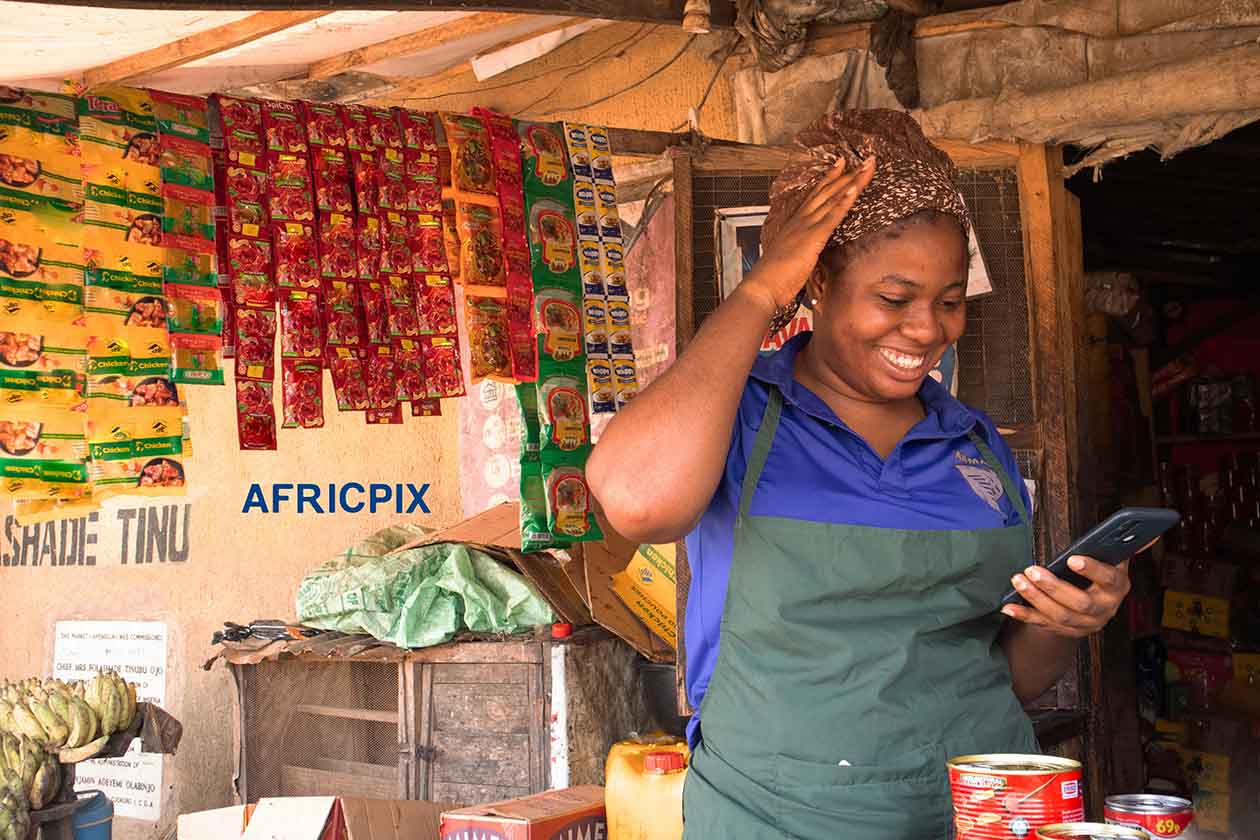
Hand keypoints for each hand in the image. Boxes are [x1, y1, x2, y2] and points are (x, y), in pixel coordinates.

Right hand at [740, 156, 876, 312]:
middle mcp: (802, 219)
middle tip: (866, 158)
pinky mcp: (813, 237)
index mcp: (796, 223)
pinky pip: (832, 216)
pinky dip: (844, 200)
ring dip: (853, 180)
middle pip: (828, 191)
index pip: (816, 195)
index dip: (830, 178)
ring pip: (834, 198)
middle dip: (848, 173)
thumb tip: (806, 250)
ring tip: (868, 165)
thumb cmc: (774, 277)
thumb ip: (800, 248)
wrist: (763, 286)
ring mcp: (807, 226)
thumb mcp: (790, 257)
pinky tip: (855, 188)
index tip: (842, 163)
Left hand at [1001, 556, 1131, 637]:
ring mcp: (1085, 624)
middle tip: (1032, 570)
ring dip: (1036, 598)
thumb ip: (1123, 547)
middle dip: (1054, 587)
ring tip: (1018, 579)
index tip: (1072, 559)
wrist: (1094, 608)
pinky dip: (1024, 615)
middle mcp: (1104, 609)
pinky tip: (1008, 606)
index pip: (1109, 580)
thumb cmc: (1100, 575)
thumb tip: (1149, 535)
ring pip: (1059, 616)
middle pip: (1080, 603)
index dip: (1092, 570)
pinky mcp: (1065, 631)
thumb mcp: (1113, 561)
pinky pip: (1042, 625)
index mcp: (1117, 587)